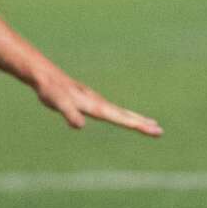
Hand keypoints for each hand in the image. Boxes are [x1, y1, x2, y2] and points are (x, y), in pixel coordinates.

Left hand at [31, 63, 162, 137]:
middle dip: (143, 123)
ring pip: (121, 112)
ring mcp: (96, 101)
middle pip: (126, 115)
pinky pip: (112, 111)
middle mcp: (99, 103)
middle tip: (160, 131)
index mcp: (96, 106)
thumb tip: (80, 125)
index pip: (122, 118)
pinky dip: (124, 116)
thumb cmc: (52, 91)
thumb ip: (69, 114)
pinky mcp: (90, 102)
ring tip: (149, 124)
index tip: (154, 129)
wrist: (46, 77)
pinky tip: (124, 118)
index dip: (138, 125)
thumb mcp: (59, 103)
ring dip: (136, 119)